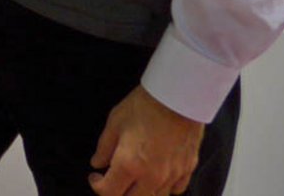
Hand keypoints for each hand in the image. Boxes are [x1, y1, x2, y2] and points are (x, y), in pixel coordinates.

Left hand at [88, 85, 203, 195]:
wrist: (177, 98)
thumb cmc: (144, 107)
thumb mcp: (114, 123)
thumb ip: (104, 148)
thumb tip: (97, 163)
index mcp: (129, 166)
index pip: (109, 193)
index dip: (97, 186)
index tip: (95, 176)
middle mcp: (152, 177)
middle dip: (118, 193)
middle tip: (112, 180)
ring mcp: (172, 176)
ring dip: (140, 192)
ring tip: (133, 178)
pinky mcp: (187, 169)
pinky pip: (174, 190)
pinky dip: (163, 188)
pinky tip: (155, 176)